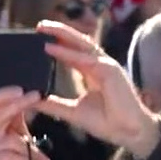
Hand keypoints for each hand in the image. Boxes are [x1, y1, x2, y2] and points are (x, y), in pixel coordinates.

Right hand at [0, 88, 51, 159]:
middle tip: (36, 97)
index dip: (5, 94)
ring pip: (10, 140)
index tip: (23, 89)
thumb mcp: (18, 135)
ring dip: (31, 151)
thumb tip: (38, 99)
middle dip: (18, 104)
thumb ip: (21, 118)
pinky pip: (9, 158)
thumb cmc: (11, 159)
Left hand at [35, 21, 160, 157]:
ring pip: (82, 43)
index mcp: (92, 72)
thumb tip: (32, 99)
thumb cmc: (106, 122)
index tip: (39, 38)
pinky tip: (52, 48)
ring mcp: (106, 65)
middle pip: (78, 42)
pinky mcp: (110, 70)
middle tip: (39, 26)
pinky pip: (85, 58)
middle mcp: (100, 65)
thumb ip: (53, 104)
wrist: (128, 133)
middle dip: (59, 32)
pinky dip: (68, 52)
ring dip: (62, 34)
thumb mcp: (72, 111)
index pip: (74, 52)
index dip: (59, 43)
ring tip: (43, 29)